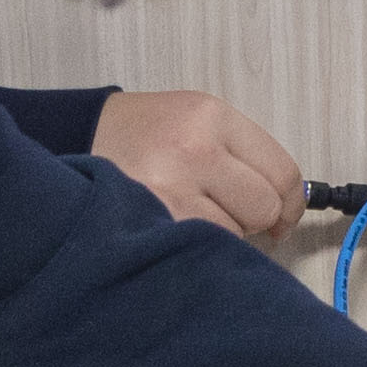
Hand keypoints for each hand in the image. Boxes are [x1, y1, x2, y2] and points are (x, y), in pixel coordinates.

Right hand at [89, 86, 306, 241]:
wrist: (75, 137)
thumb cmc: (144, 134)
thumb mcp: (197, 121)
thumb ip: (244, 156)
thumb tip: (290, 204)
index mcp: (212, 117)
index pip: (282, 173)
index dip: (291, 205)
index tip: (283, 219)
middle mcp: (193, 150)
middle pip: (263, 208)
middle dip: (252, 219)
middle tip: (223, 212)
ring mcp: (167, 190)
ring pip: (232, 235)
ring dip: (217, 233)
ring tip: (184, 212)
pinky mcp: (148, 222)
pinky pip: (197, 249)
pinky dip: (192, 246)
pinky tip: (172, 228)